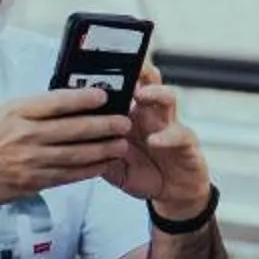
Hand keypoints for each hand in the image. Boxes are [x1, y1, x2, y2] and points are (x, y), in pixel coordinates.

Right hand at [0, 89, 130, 223]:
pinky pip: (68, 175)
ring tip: (121, 145)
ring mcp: (29, 160)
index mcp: (16, 111)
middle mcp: (24, 134)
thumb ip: (33, 110)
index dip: (84, 98)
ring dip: (103, 149)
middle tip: (124, 122)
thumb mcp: (2, 115)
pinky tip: (103, 165)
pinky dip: (88, 170)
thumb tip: (69, 102)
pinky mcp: (33, 182)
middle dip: (104, 125)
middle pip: (73, 128)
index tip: (105, 95)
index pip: (57, 101)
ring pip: (76, 154)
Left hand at [104, 64, 213, 218]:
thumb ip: (97, 154)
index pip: (124, 87)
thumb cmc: (143, 172)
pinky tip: (154, 141)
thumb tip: (72, 145)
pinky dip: (166, 136)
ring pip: (167, 98)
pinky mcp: (186, 143)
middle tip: (125, 65)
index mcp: (131, 116)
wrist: (172, 193)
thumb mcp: (112, 165)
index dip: (113, 76)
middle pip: (148, 81)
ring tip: (141, 94)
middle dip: (138, 69)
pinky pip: (179, 134)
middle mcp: (150, 115)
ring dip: (155, 93)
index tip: (94, 67)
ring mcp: (169, 126)